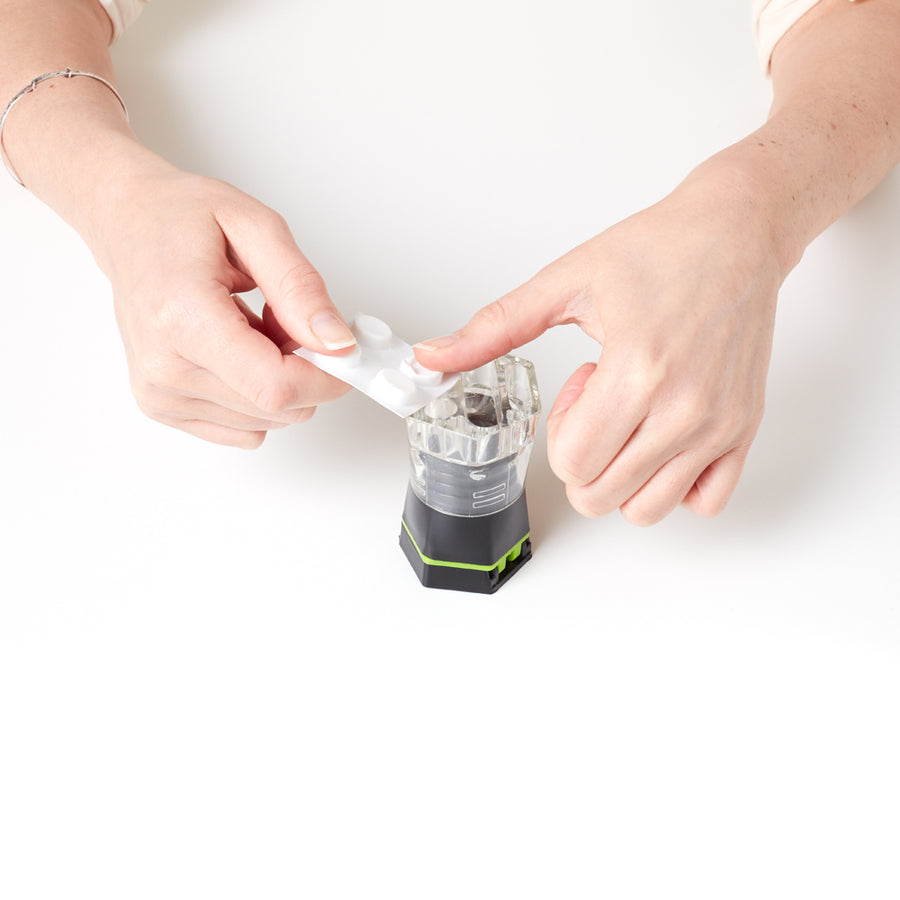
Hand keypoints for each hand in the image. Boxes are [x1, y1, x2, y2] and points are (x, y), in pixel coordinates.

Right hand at [94, 162, 353, 447]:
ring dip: (279, 380)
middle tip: (286, 318)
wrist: (125, 224)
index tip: (343, 354)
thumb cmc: (179, 218)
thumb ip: (301, 290)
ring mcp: (159, 393)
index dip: (325, 379)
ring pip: (265, 420)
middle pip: (275, 408)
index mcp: (183, 317)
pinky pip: (243, 428)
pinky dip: (256, 395)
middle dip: (303, 370)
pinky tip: (238, 353)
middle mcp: (164, 366)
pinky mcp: (162, 407)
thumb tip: (336, 344)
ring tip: (253, 327)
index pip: (275, 386)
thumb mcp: (256, 228)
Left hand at [415, 165, 783, 523]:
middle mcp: (684, 407)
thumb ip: (494, 328)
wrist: (736, 231)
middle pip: (601, 495)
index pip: (574, 463)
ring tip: (633, 416)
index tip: (580, 384)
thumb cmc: (660, 248)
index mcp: (637, 371)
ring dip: (622, 476)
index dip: (560, 431)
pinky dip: (674, 486)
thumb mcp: (564, 282)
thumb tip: (431, 358)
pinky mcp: (745, 428)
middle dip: (582, 458)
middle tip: (602, 403)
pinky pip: (706, 502)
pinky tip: (665, 440)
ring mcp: (719, 424)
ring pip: (647, 509)